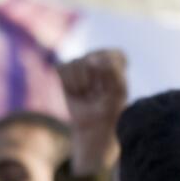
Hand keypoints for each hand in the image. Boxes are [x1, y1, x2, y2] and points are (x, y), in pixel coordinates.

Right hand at [58, 49, 128, 174]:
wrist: (95, 126)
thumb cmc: (111, 108)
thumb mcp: (118, 92)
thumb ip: (112, 71)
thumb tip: (90, 59)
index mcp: (116, 57)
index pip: (113, 56)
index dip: (110, 76)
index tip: (111, 89)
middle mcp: (98, 55)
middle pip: (90, 58)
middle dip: (93, 81)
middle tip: (97, 94)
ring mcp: (80, 61)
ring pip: (75, 63)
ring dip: (80, 85)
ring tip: (86, 94)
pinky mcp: (65, 69)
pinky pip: (61, 70)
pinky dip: (68, 85)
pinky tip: (76, 92)